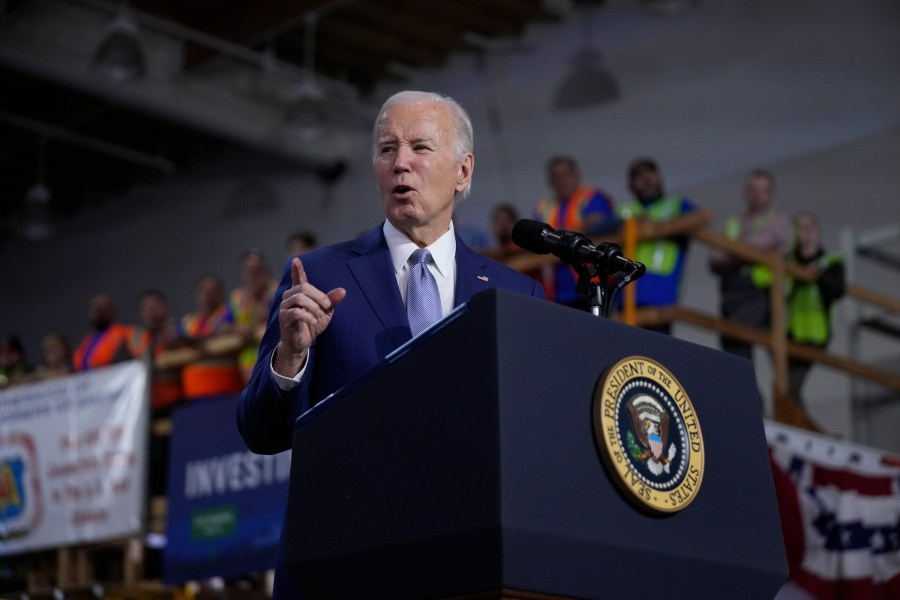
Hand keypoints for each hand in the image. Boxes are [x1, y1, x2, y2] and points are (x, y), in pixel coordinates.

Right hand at [273, 257, 345, 376]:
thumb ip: (331, 301)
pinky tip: (313, 321)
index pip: (298, 278)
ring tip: (319, 315)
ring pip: (299, 298)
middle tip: (327, 306)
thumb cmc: (312, 324)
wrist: (303, 342)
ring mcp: (285, 307)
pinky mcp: (283, 318)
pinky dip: (307, 316)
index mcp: (299, 293)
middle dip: (318, 295)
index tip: (297, 260)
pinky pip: (295, 312)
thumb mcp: (326, 312)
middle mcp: (289, 297)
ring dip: (313, 306)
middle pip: (303, 288)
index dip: (297, 269)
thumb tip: (343, 291)